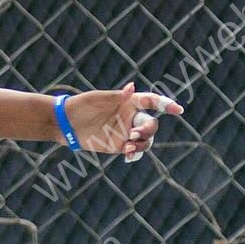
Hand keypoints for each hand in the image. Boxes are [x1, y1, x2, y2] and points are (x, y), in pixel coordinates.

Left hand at [60, 81, 183, 161]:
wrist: (66, 123)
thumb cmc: (82, 105)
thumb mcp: (99, 99)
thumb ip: (117, 97)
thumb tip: (132, 87)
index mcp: (129, 102)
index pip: (152, 102)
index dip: (166, 105)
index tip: (178, 110)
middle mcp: (131, 117)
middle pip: (151, 124)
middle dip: (147, 129)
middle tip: (134, 134)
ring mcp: (126, 132)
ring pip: (146, 140)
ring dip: (142, 144)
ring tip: (128, 147)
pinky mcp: (118, 145)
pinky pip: (134, 151)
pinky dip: (135, 154)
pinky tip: (129, 156)